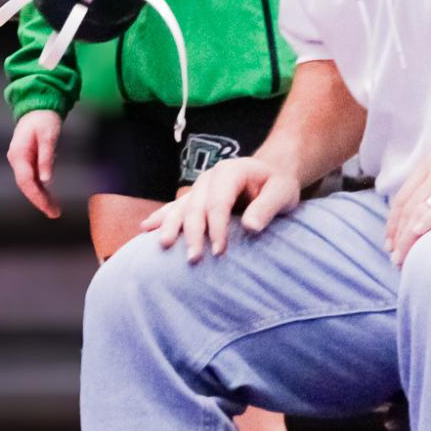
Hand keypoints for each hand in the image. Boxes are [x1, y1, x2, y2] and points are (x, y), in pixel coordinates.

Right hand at [7, 111, 63, 218]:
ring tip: (54, 209)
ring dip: (40, 197)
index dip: (37, 197)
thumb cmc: (44, 119)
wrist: (38, 106)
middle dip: (39, 201)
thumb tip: (47, 180)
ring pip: (29, 184)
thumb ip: (46, 157)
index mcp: (19, 156)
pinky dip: (40, 188)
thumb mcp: (49, 136)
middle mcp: (17, 160)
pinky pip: (32, 177)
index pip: (26, 182)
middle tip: (55, 213)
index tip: (49, 208)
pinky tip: (49, 196)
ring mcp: (21, 160)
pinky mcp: (27, 159)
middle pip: (26, 186)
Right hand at [144, 156, 300, 261]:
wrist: (272, 174)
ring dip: (172, 227)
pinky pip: (174, 207)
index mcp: (231, 171)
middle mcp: (210, 177)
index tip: (220, 251)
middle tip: (194, 259)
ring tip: (164, 245)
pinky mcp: (195, 197)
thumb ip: (268, 207)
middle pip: (196, 207)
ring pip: (180, 207)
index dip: (217, 227)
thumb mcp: (283, 191)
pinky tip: (147, 228)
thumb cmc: (278, 184)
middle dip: (193, 234)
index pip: (218, 202)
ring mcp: (199, 187)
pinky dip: (162, 217)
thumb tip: (250, 227)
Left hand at [384, 146, 430, 264]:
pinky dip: (424, 227)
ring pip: (418, 212)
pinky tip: (418, 242)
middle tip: (396, 261)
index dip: (393, 225)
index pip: (403, 198)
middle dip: (397, 237)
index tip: (391, 246)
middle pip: (406, 208)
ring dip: (407, 239)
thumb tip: (424, 221)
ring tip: (404, 260)